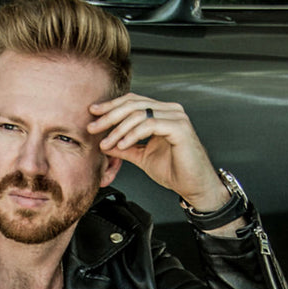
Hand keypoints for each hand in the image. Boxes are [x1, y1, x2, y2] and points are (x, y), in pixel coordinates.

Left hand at [88, 94, 229, 211]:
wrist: (194, 186)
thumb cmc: (175, 171)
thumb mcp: (142, 156)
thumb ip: (125, 147)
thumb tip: (104, 142)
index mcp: (162, 113)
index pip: (132, 102)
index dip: (111, 106)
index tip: (93, 114)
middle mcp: (170, 110)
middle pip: (133, 104)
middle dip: (109, 116)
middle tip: (93, 127)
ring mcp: (176, 117)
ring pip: (139, 114)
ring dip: (118, 128)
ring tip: (105, 142)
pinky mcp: (180, 128)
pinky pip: (150, 125)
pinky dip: (132, 135)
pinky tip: (121, 145)